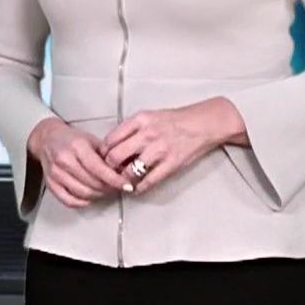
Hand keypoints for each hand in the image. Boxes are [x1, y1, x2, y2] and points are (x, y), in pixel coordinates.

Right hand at [28, 118, 129, 207]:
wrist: (46, 139)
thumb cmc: (71, 139)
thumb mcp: (91, 140)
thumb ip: (106, 155)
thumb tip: (124, 171)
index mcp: (77, 147)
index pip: (98, 169)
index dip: (115, 180)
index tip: (127, 186)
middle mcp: (64, 160)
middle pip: (92, 183)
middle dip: (109, 188)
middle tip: (118, 188)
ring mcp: (55, 173)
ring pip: (82, 193)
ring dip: (98, 196)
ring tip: (106, 191)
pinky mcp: (50, 184)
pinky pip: (69, 200)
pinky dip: (83, 202)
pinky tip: (90, 197)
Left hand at [97, 105, 223, 195]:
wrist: (203, 123)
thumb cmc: (174, 120)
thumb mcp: (148, 116)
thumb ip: (130, 129)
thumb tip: (111, 146)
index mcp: (139, 120)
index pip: (110, 139)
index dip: (103, 152)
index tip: (102, 158)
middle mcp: (147, 134)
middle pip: (115, 156)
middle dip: (109, 167)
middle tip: (110, 172)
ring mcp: (160, 150)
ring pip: (130, 171)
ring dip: (124, 179)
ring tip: (123, 181)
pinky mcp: (171, 164)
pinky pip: (149, 181)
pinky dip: (140, 188)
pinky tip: (136, 188)